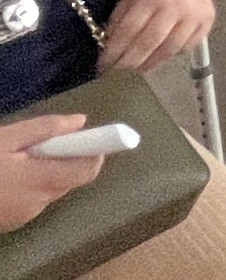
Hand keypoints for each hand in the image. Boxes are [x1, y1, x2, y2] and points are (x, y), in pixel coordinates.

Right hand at [0, 115, 103, 231]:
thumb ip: (46, 128)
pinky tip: (7, 174)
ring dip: (46, 171)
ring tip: (18, 157)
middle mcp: (38, 204)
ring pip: (50, 189)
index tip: (98, 136)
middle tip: (43, 141)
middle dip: (65, 159)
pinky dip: (30, 184)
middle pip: (69, 179)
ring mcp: (24, 217)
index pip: (88, 171)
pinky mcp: (11, 223)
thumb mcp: (7, 138)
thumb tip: (81, 121)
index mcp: (40, 181)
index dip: (98, 152)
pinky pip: (33, 199)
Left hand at [101, 0, 215, 73]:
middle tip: (118, 71)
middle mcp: (177, 4)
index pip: (130, 29)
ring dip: (150, 63)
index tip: (104, 64)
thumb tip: (110, 50)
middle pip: (150, 42)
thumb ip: (119, 21)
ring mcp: (195, 13)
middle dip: (131, 61)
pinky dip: (171, 55)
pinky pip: (187, 46)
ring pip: (170, 48)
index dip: (115, 50)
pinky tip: (160, 55)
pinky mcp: (207, 20)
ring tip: (138, 68)